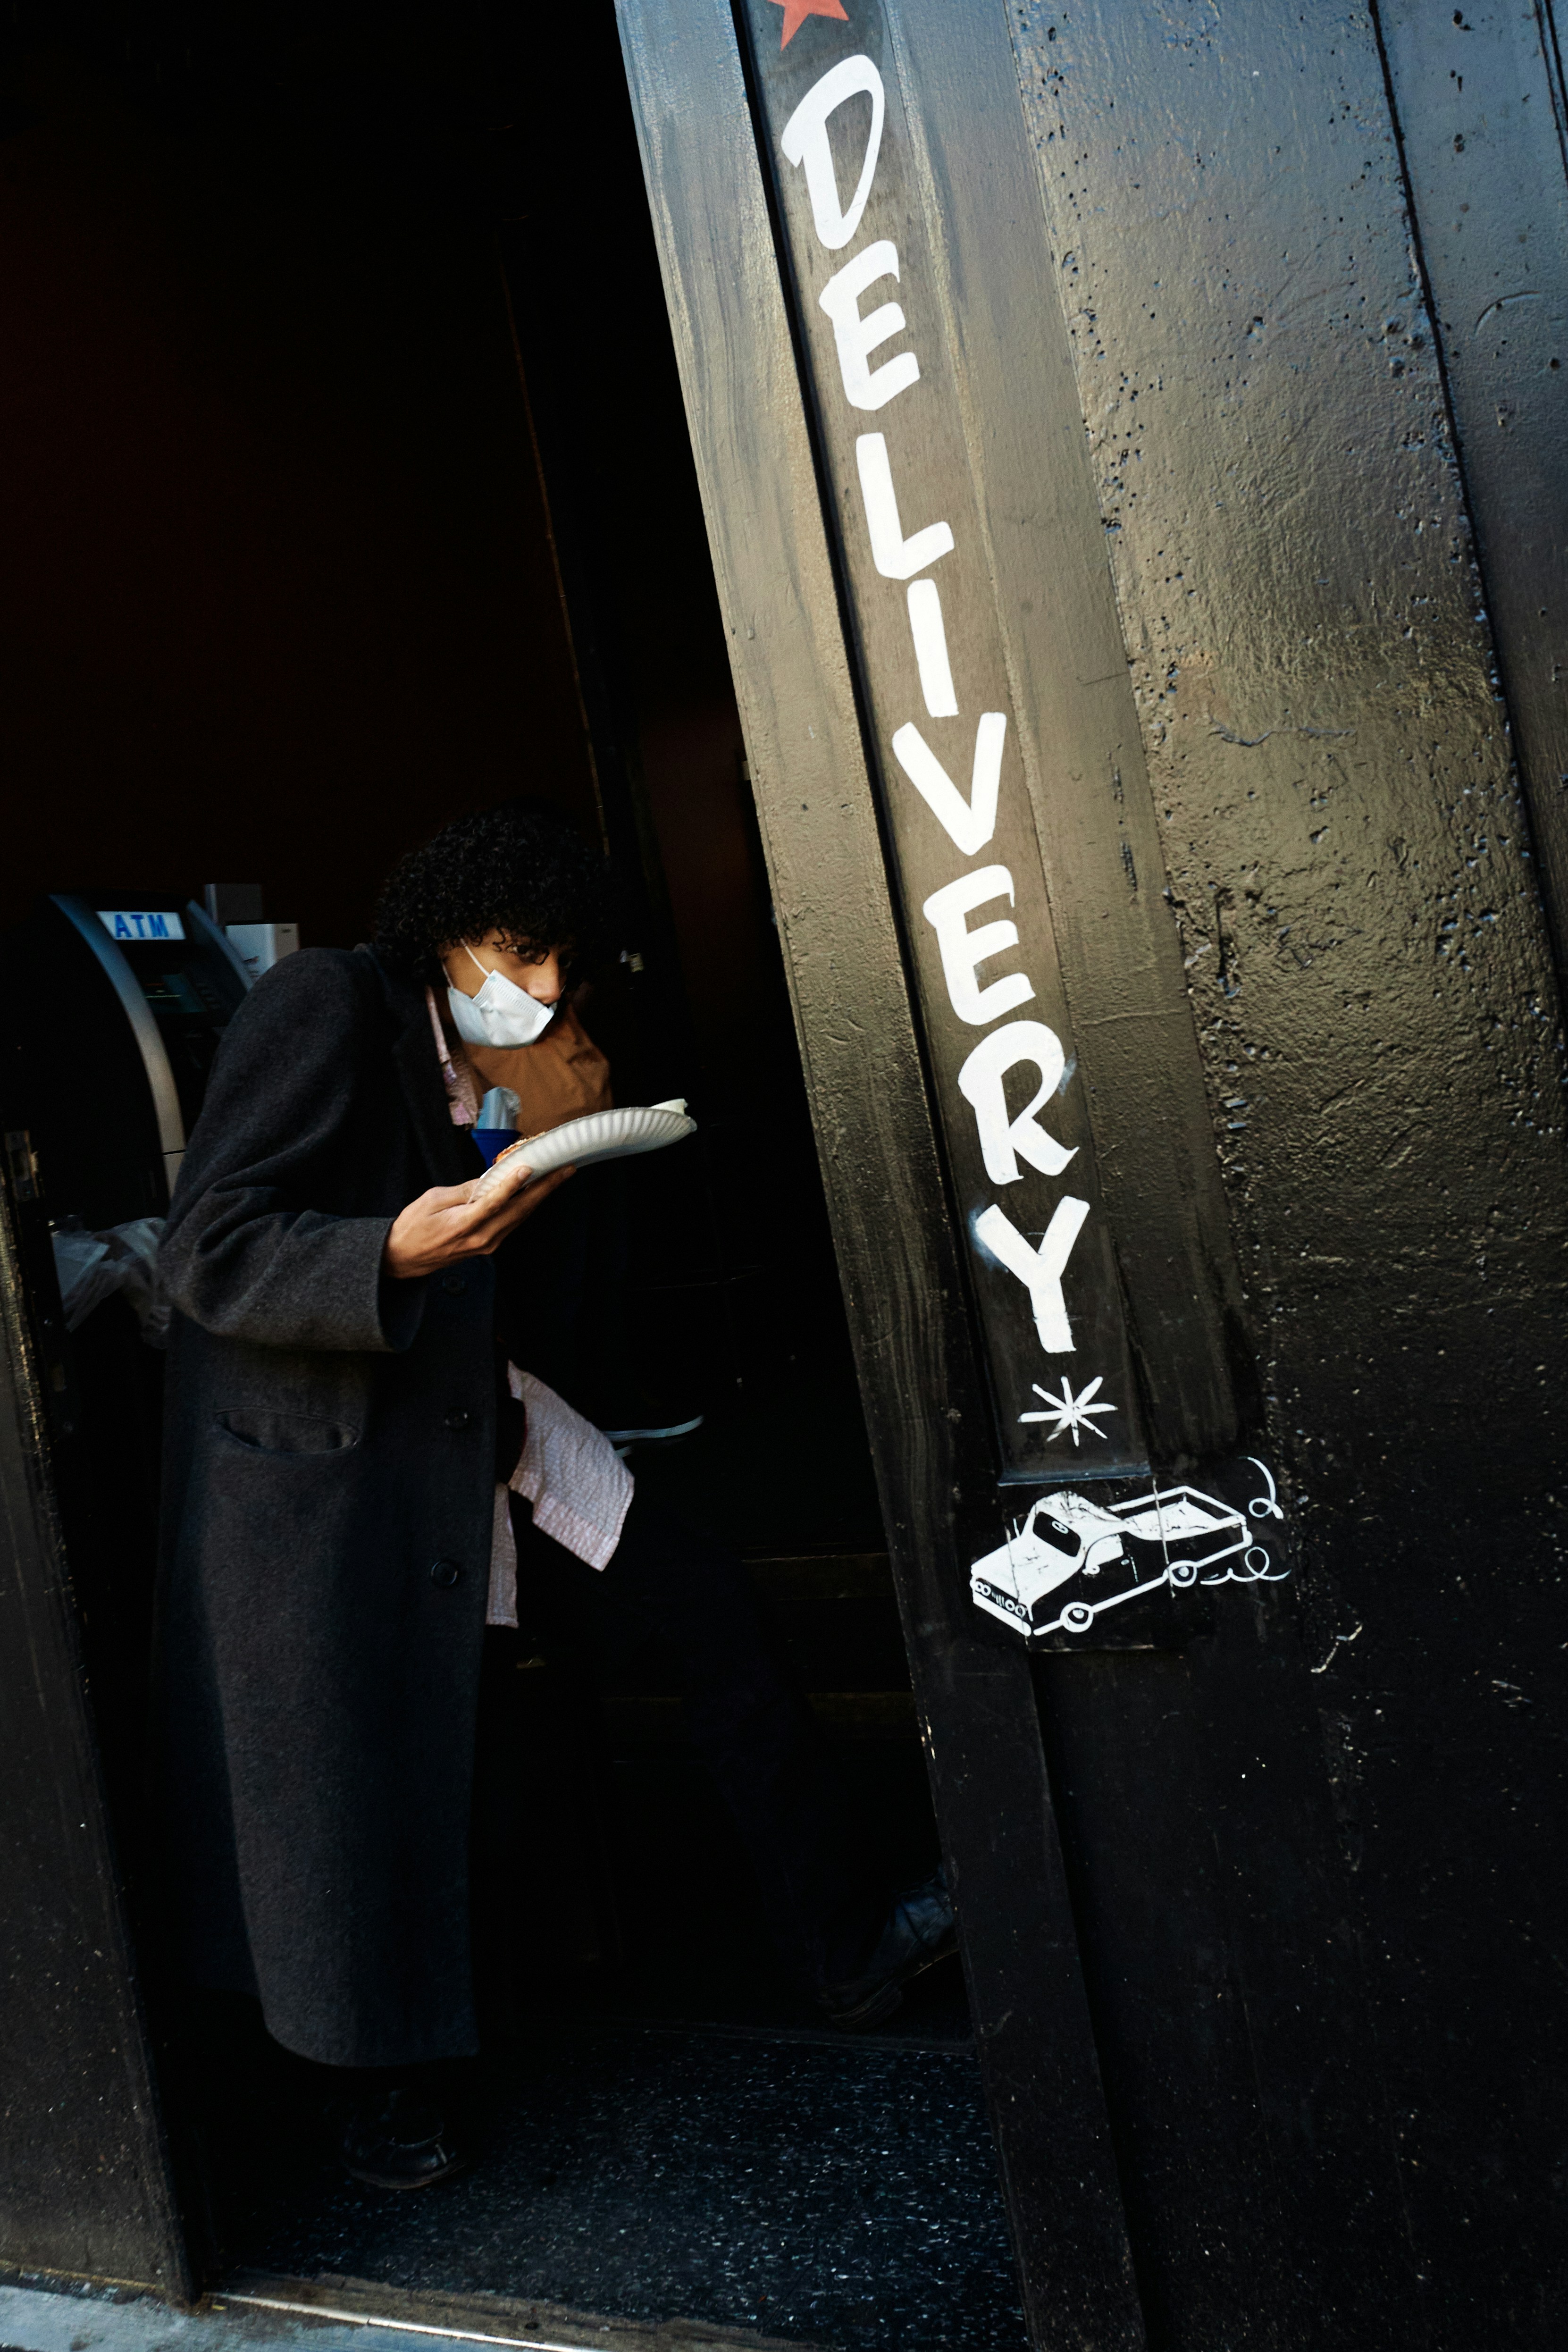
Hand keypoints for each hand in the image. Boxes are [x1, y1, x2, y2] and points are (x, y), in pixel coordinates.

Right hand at [382, 1163, 574, 1278]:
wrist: (402, 1259)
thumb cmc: (413, 1227)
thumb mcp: (432, 1200)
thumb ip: (463, 1191)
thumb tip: (488, 1181)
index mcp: (465, 1225)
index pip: (495, 1202)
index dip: (513, 1185)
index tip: (529, 1168)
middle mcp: (482, 1238)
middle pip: (520, 1210)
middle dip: (545, 1188)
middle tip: (565, 1169)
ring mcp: (488, 1244)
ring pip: (520, 1217)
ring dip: (541, 1197)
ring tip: (557, 1177)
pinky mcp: (489, 1246)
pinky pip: (512, 1223)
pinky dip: (526, 1206)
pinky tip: (535, 1193)